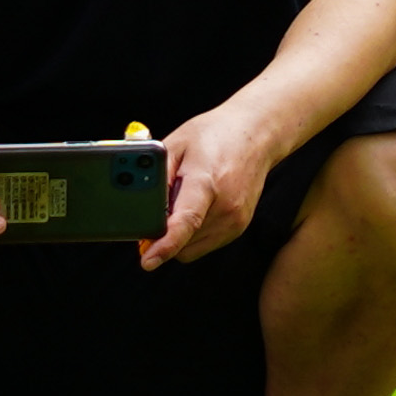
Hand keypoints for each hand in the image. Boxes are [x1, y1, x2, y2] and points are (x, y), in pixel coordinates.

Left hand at [140, 107, 284, 270]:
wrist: (255, 134)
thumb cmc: (213, 134)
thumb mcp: (176, 144)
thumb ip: (156, 176)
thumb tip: (140, 207)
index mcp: (207, 182)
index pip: (186, 222)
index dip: (165, 246)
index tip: (147, 262)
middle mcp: (226, 206)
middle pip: (183, 242)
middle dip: (162, 236)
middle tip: (153, 214)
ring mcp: (236, 220)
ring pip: (192, 248)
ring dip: (177, 236)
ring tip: (180, 201)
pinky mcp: (239, 226)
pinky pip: (204, 243)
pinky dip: (191, 234)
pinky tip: (194, 206)